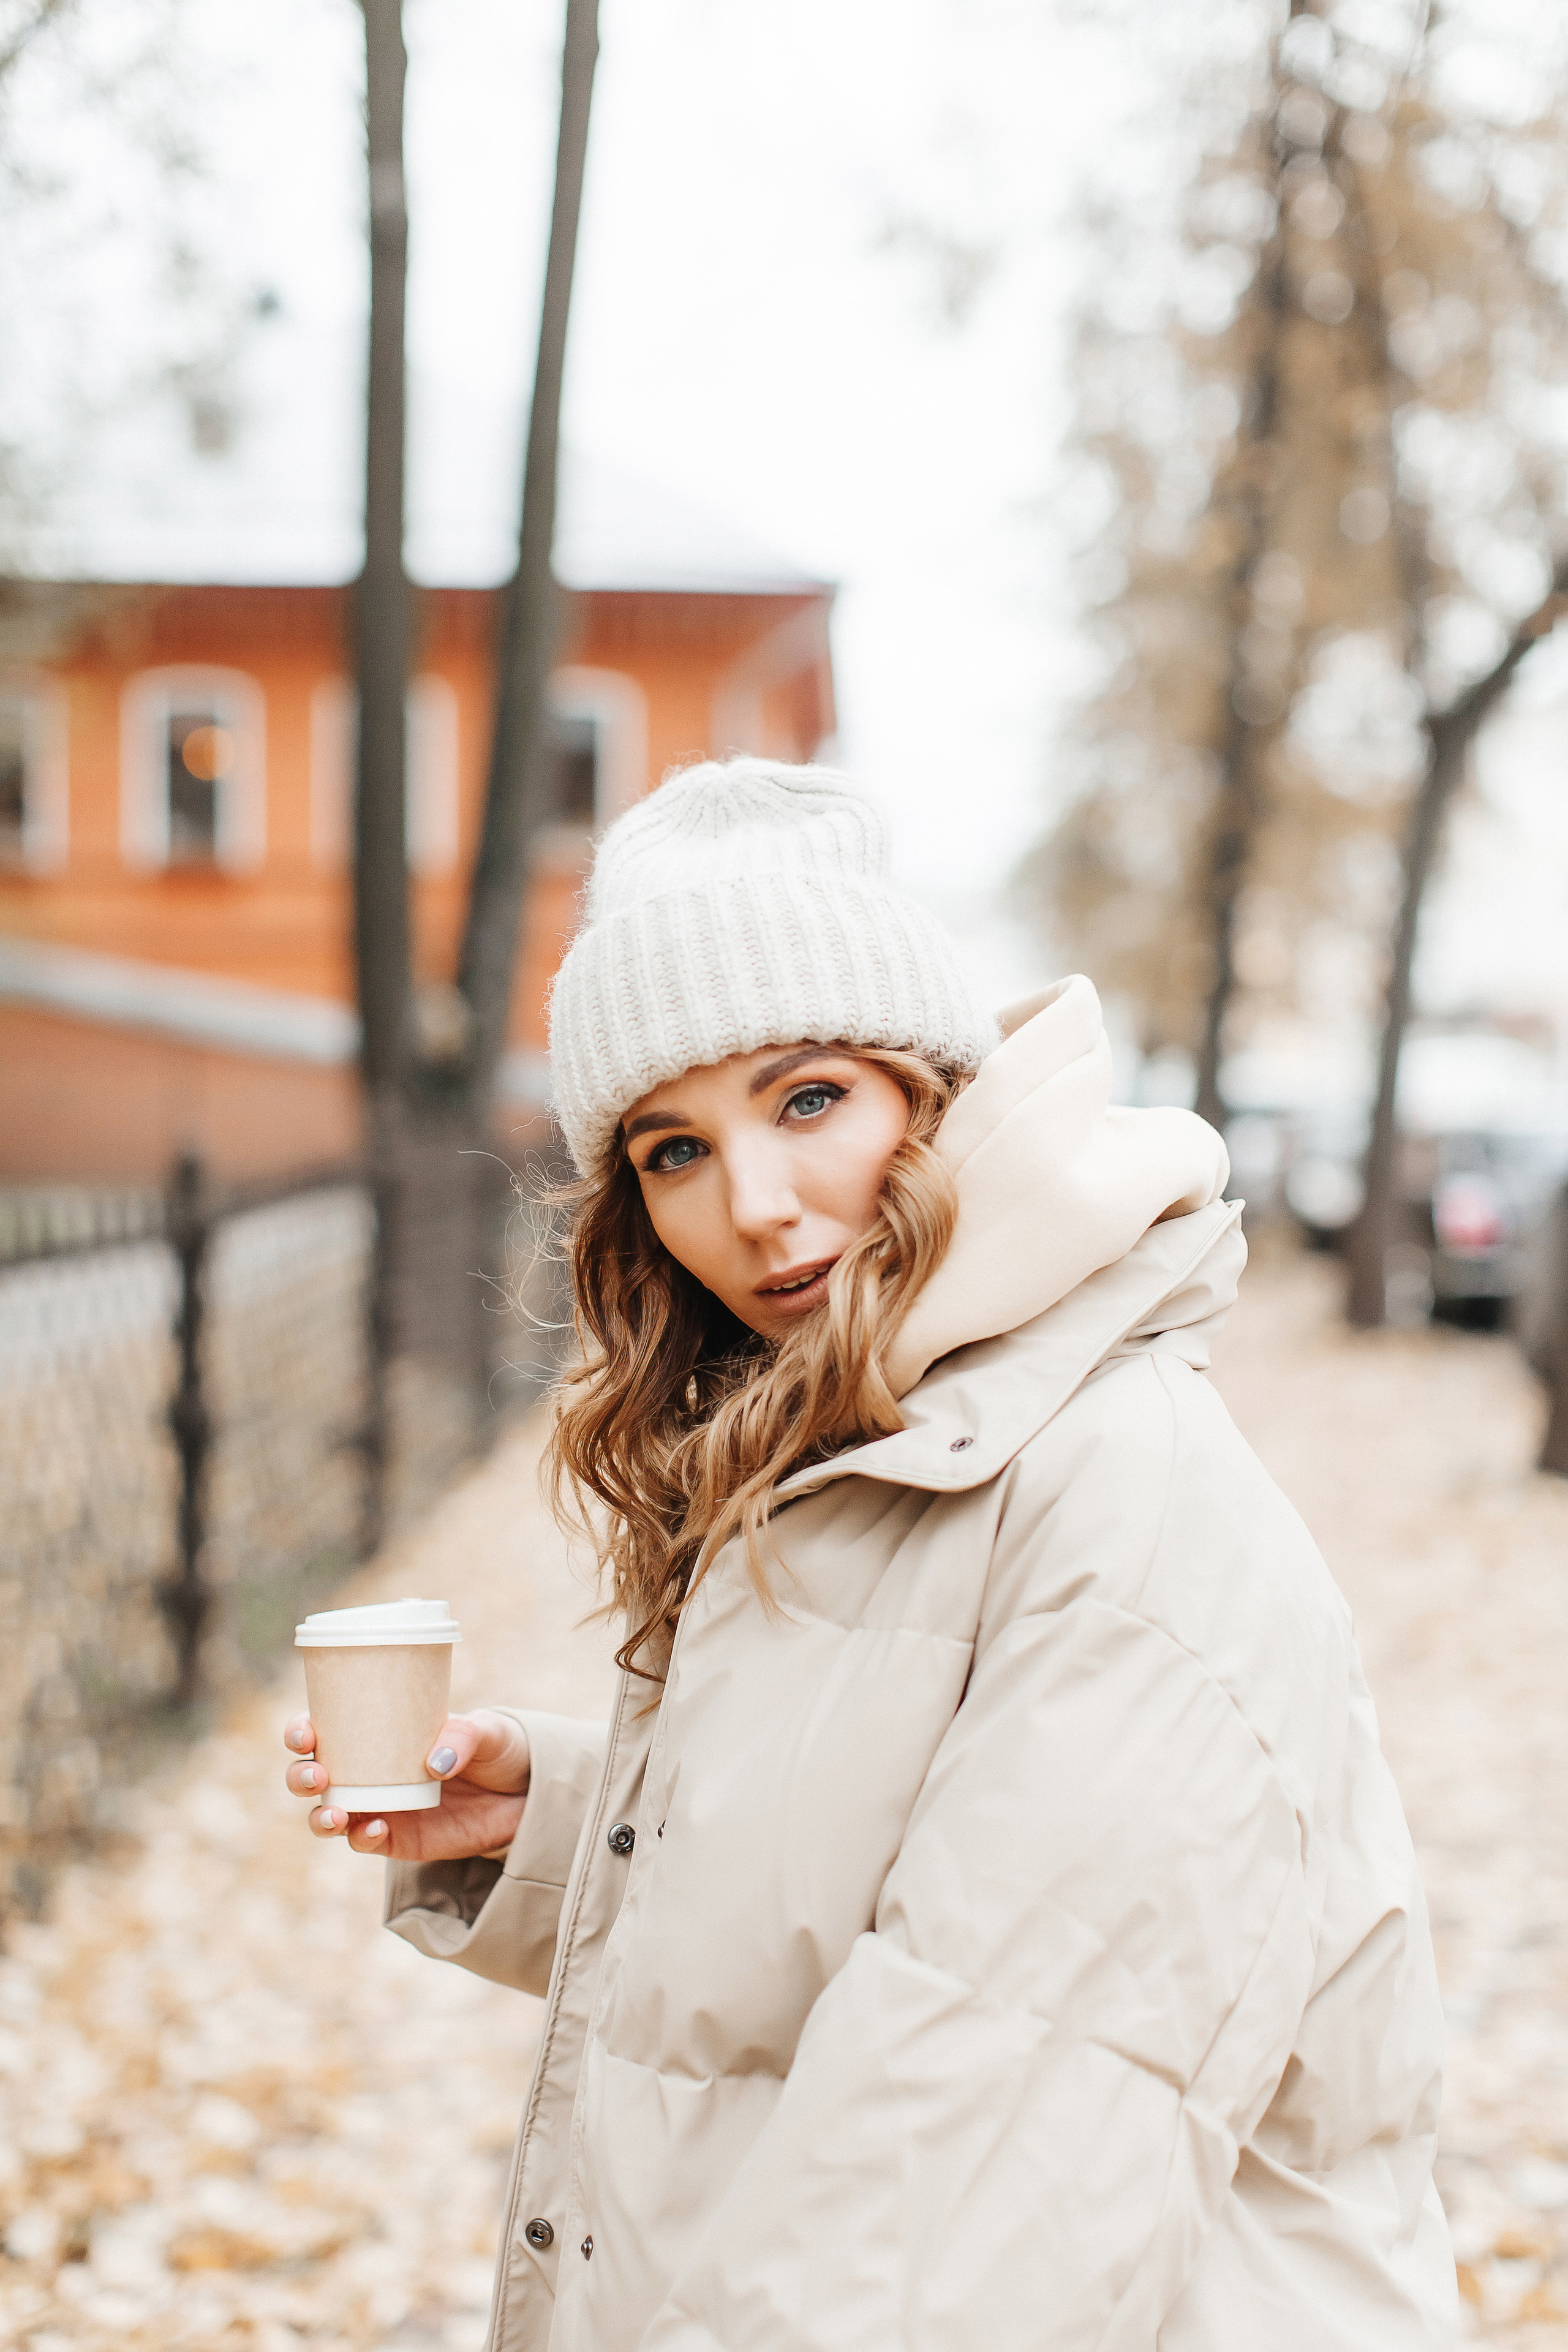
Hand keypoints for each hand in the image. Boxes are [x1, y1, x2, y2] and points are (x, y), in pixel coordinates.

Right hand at [282, 1707, 529, 1862]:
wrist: (528, 1794)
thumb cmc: (500, 1748)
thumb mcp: (488, 1731)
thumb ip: (464, 1736)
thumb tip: (434, 1762)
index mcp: (380, 1733)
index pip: (326, 1727)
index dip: (302, 1729)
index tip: (306, 1731)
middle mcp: (371, 1770)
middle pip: (313, 1775)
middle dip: (301, 1776)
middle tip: (318, 1774)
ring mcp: (381, 1806)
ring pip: (328, 1814)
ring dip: (320, 1816)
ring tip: (338, 1813)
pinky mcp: (399, 1838)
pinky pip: (365, 1841)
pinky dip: (362, 1837)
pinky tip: (378, 1828)